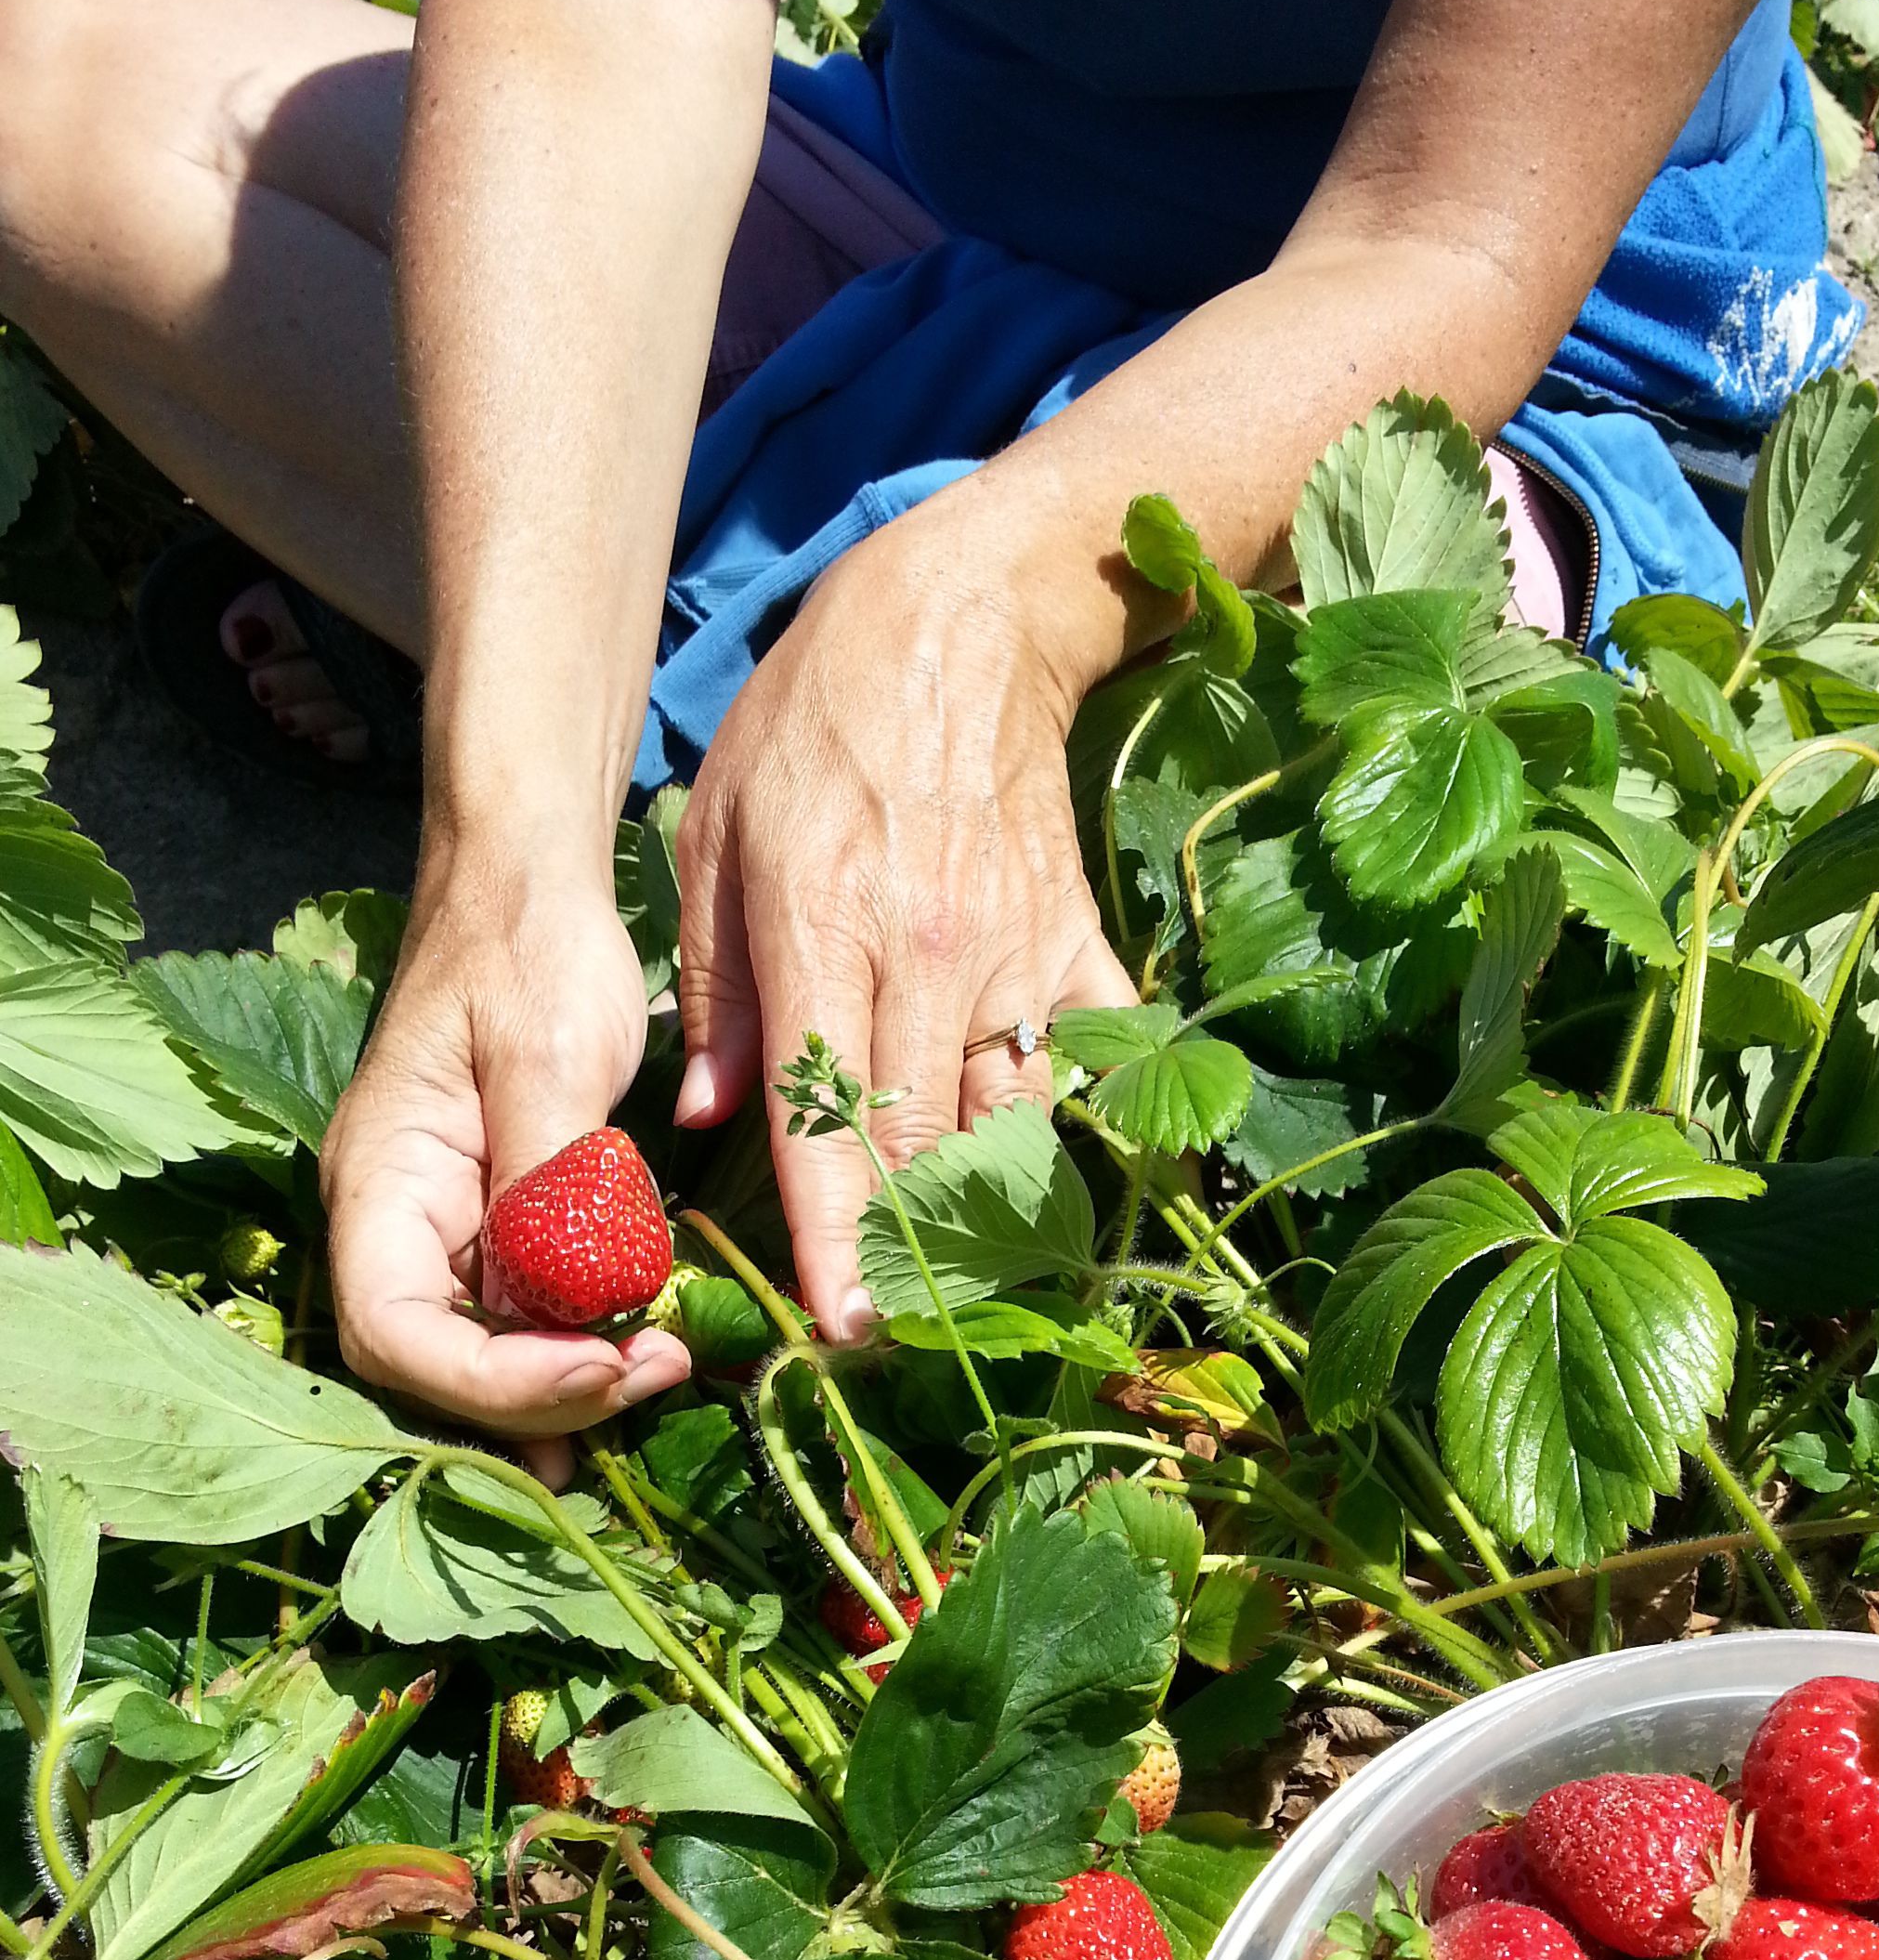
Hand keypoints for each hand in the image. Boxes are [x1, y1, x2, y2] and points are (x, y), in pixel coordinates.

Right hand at [321, 862, 690, 1464]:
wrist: (532, 884)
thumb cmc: (527, 948)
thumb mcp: (545, 1057)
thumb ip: (549, 1185)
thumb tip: (567, 1305)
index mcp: (379, 1182)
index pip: (394, 1333)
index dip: (491, 1381)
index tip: (599, 1366)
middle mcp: (396, 1225)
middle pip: (435, 1367)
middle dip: (541, 1398)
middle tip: (656, 1371)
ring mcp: (445, 1232)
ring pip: (481, 1359)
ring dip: (564, 1393)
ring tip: (659, 1378)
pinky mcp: (500, 1228)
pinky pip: (524, 1319)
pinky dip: (575, 1357)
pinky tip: (635, 1374)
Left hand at [671, 509, 1136, 1340]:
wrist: (968, 619)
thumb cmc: (819, 721)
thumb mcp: (716, 829)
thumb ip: (712, 985)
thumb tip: (708, 1117)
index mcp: (822, 933)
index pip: (826, 1117)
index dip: (836, 1234)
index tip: (845, 1326)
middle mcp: (927, 961)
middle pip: (922, 1147)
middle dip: (907, 1259)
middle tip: (889, 1340)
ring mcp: (1015, 958)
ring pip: (1009, 1123)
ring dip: (988, 1218)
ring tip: (964, 1295)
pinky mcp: (1075, 945)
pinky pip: (1090, 1064)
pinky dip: (1085, 1134)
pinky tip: (1065, 1195)